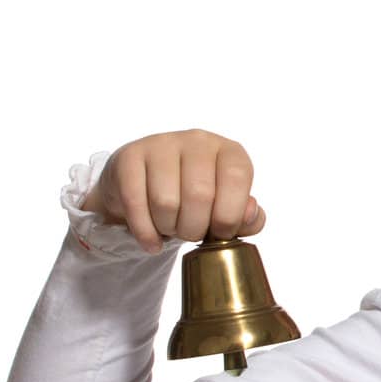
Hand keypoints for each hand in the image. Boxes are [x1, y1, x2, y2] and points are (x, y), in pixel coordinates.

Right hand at [79, 129, 264, 254]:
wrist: (145, 186)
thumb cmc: (193, 198)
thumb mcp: (225, 207)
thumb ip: (247, 217)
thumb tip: (251, 213)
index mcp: (228, 150)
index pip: (237, 177)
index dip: (230, 215)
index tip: (220, 234)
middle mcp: (197, 140)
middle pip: (199, 194)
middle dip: (195, 229)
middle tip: (190, 234)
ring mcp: (161, 144)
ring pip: (165, 201)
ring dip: (168, 228)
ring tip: (170, 228)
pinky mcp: (130, 156)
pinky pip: (135, 202)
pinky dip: (145, 232)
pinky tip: (152, 241)